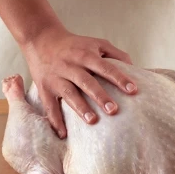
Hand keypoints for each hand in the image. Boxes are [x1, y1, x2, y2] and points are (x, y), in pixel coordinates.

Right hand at [22, 26, 136, 137]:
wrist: (41, 38)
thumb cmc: (75, 45)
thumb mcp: (96, 43)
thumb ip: (116, 54)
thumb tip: (134, 68)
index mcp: (85, 55)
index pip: (105, 67)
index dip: (119, 78)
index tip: (133, 90)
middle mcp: (71, 66)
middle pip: (87, 82)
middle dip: (100, 96)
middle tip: (113, 110)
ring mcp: (56, 77)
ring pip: (69, 94)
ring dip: (80, 108)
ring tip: (93, 121)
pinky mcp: (45, 88)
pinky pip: (49, 106)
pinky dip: (55, 120)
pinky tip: (64, 134)